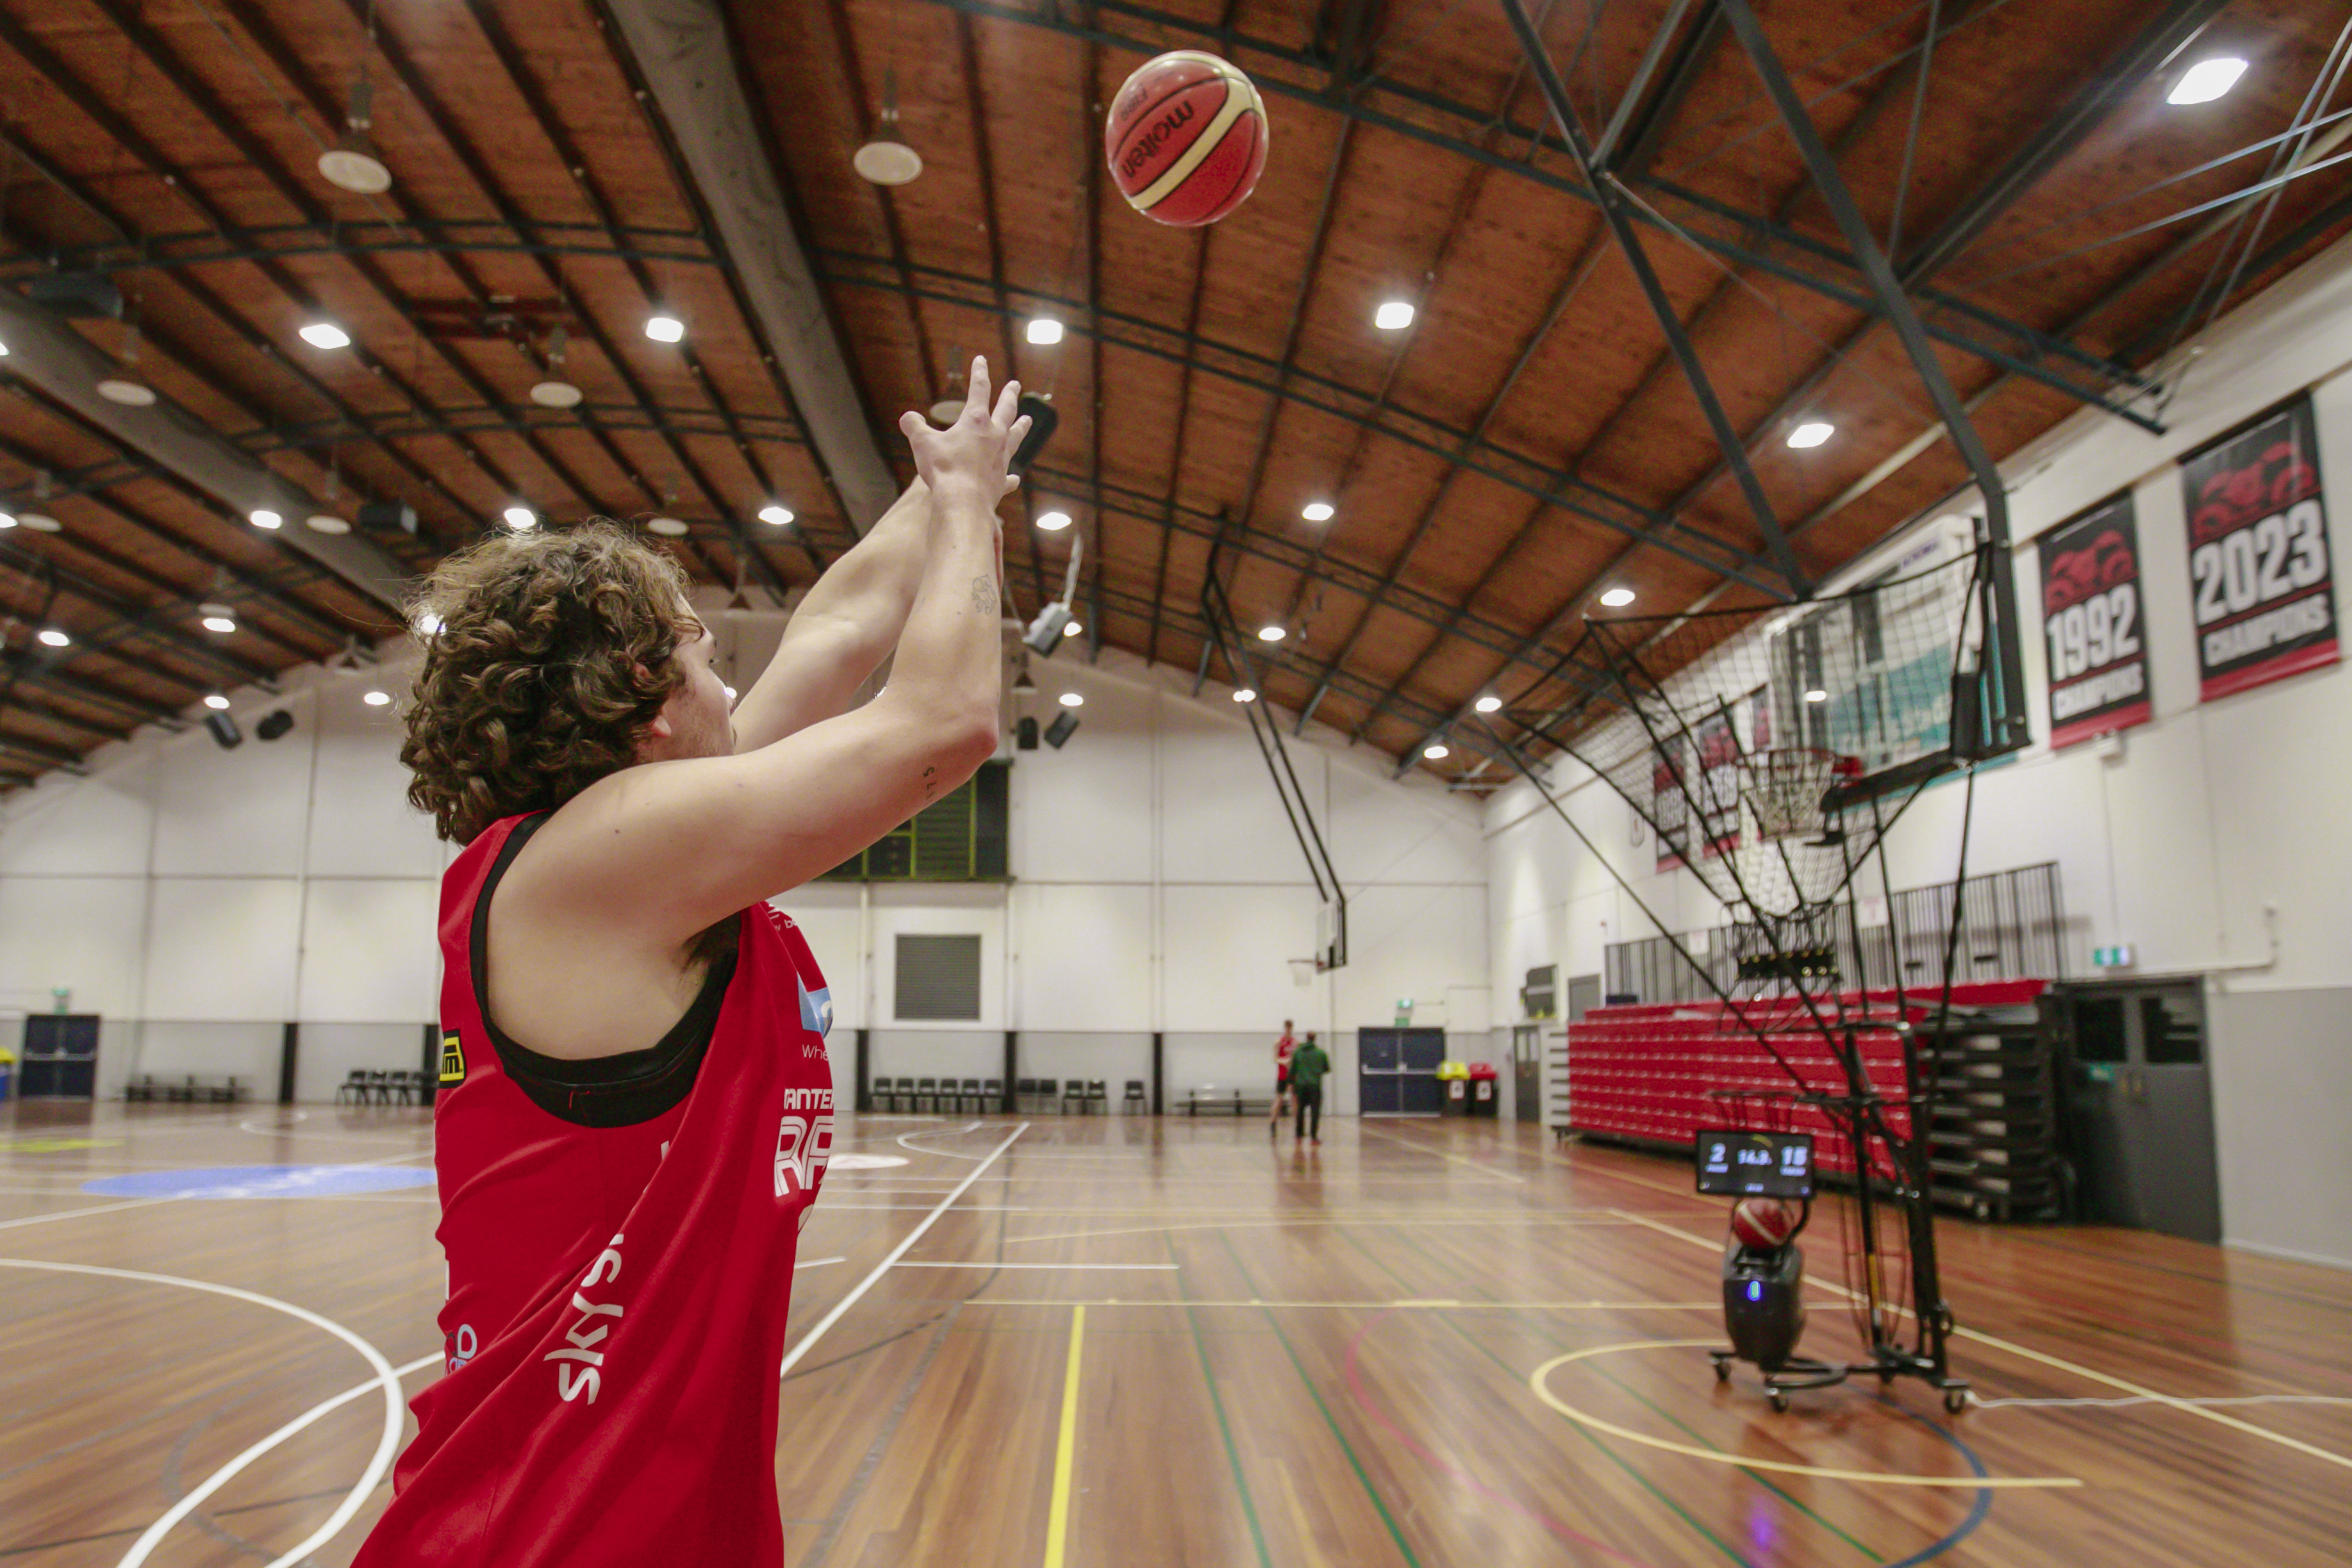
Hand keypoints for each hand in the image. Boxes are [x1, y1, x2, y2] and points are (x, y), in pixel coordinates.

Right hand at [899, 356, 1030, 500]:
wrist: (962, 501)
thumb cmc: (943, 469)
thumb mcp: (922, 443)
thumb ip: (914, 427)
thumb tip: (907, 418)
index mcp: (975, 421)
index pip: (979, 389)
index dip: (979, 372)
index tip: (981, 359)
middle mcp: (994, 436)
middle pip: (1006, 410)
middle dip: (1009, 395)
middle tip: (1016, 384)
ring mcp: (1001, 458)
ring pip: (1015, 437)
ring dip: (1021, 427)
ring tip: (1027, 420)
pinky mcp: (1001, 480)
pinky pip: (1009, 476)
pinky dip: (1011, 476)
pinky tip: (1014, 477)